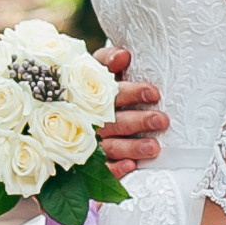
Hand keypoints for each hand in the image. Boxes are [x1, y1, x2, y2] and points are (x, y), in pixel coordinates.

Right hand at [96, 44, 167, 179]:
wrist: (64, 113)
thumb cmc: (91, 89)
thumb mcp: (95, 71)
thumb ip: (108, 60)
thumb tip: (123, 55)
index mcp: (93, 96)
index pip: (113, 93)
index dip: (133, 92)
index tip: (154, 93)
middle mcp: (91, 120)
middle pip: (116, 121)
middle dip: (139, 121)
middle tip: (162, 120)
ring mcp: (91, 144)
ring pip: (112, 146)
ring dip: (132, 147)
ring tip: (154, 147)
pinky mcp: (91, 165)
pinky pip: (103, 169)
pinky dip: (115, 169)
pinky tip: (131, 167)